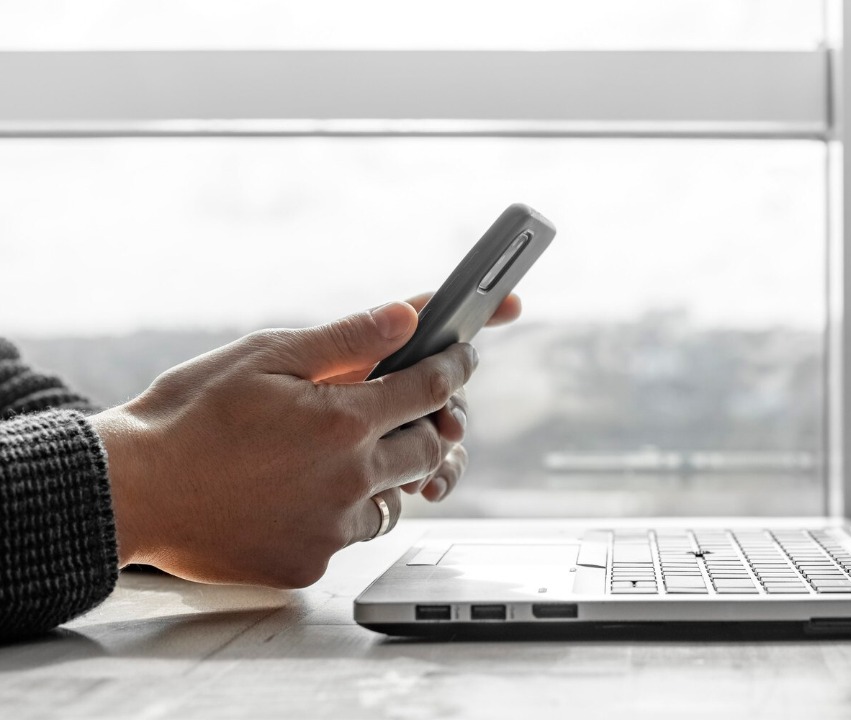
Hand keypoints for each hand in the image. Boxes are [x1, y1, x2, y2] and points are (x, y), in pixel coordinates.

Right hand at [91, 300, 478, 587]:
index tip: (462, 356)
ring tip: (348, 453)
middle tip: (411, 408)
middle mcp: (350, 480)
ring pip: (395, 498)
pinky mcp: (309, 564)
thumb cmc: (189, 416)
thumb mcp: (267, 356)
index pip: (432, 387)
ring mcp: (331, 529)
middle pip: (429, 449)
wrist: (128, 491)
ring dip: (387, 473)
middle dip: (430, 423)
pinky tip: (307, 492)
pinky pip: (351, 534)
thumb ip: (348, 340)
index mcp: (343, 420)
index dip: (455, 366)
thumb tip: (410, 315)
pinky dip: (344, 512)